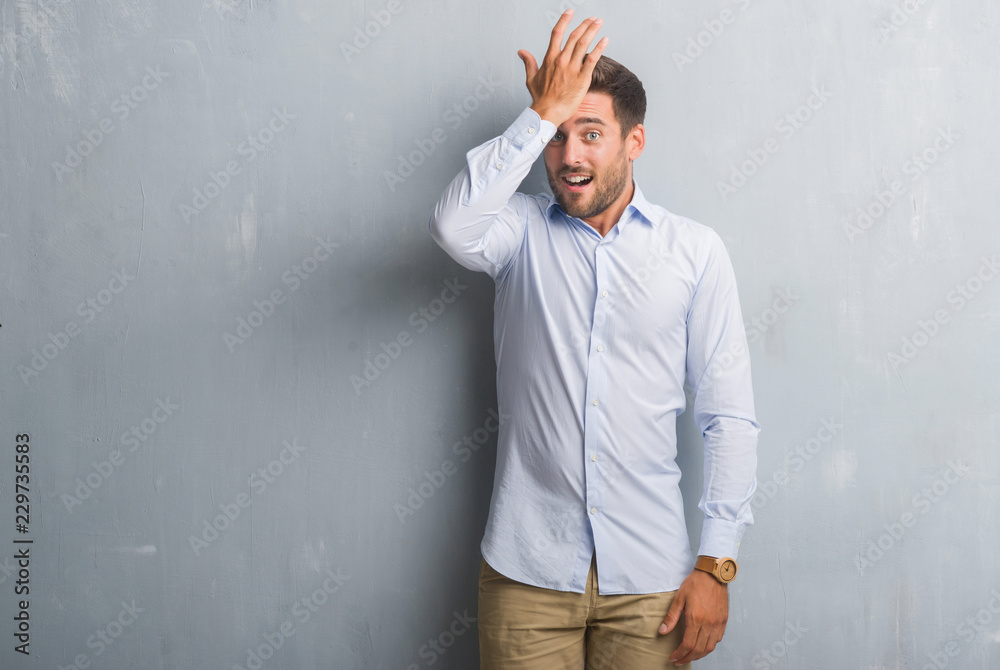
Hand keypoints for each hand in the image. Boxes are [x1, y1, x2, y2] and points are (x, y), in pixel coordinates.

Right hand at [516, 9, 608, 126]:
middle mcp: (561, 61)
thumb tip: (521, 52)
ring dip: (592, 31)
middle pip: (574, 36)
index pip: (557, 33)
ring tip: (599, 22)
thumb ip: (528, 62)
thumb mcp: (531, 78)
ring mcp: (571, 69)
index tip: (570, 11)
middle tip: (593, 18)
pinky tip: (605, 40)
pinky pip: (592, 60)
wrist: (548, 112)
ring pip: (583, 44)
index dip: (564, 20)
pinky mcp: (581, 78)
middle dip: (585, 25)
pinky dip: (599, 48)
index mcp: (550, 59)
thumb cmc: (541, 98)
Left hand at [658, 569, 728, 664]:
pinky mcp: (724, 620)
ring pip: (710, 647)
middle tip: (679, 660)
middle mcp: (709, 623)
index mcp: (696, 618)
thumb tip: (662, 631)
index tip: (673, 657)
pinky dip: (709, 646)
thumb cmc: (695, 583)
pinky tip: (702, 645)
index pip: (688, 644)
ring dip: (699, 655)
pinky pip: (718, 639)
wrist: (713, 573)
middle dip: (688, 658)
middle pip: (699, 649)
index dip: (679, 654)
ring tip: (689, 656)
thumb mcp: (679, 598)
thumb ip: (671, 617)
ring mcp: (718, 622)